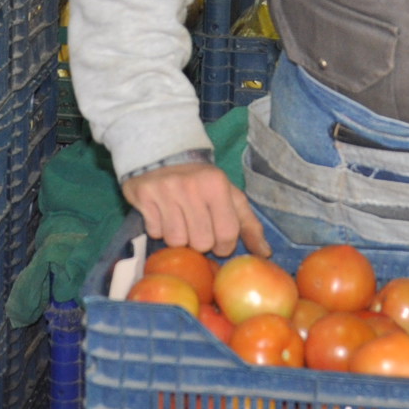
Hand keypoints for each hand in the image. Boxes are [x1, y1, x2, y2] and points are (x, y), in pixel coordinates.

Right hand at [120, 161, 270, 257]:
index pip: (227, 234)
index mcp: (216, 184)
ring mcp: (166, 190)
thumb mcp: (229, 196)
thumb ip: (248, 225)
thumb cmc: (201, 182)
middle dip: (200, 242)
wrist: (162, 154)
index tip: (219, 238)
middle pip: (201, 242)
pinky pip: (155, 232)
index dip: (224, 245)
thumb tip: (265, 253)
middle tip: (197, 227)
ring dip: (179, 237)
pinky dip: (159, 229)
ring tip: (179, 220)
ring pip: (176, 241)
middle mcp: (191, 186)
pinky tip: (162, 214)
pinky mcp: (144, 196)